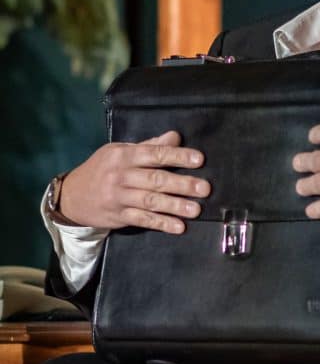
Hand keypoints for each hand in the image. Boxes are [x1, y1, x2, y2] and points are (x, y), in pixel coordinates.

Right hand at [58, 131, 210, 233]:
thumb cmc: (102, 170)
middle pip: (155, 179)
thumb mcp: (119, 152)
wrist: (71, 196)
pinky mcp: (119, 216)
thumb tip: (176, 136)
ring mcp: (119, 197)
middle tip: (205, 188)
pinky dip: (161, 223)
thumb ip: (149, 146)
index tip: (199, 159)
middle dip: (182, 184)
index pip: (154, 154)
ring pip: (151, 201)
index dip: (177, 156)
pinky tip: (178, 227)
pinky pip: (143, 220)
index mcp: (123, 155)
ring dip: (175, 206)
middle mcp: (121, 175)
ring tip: (196, 209)